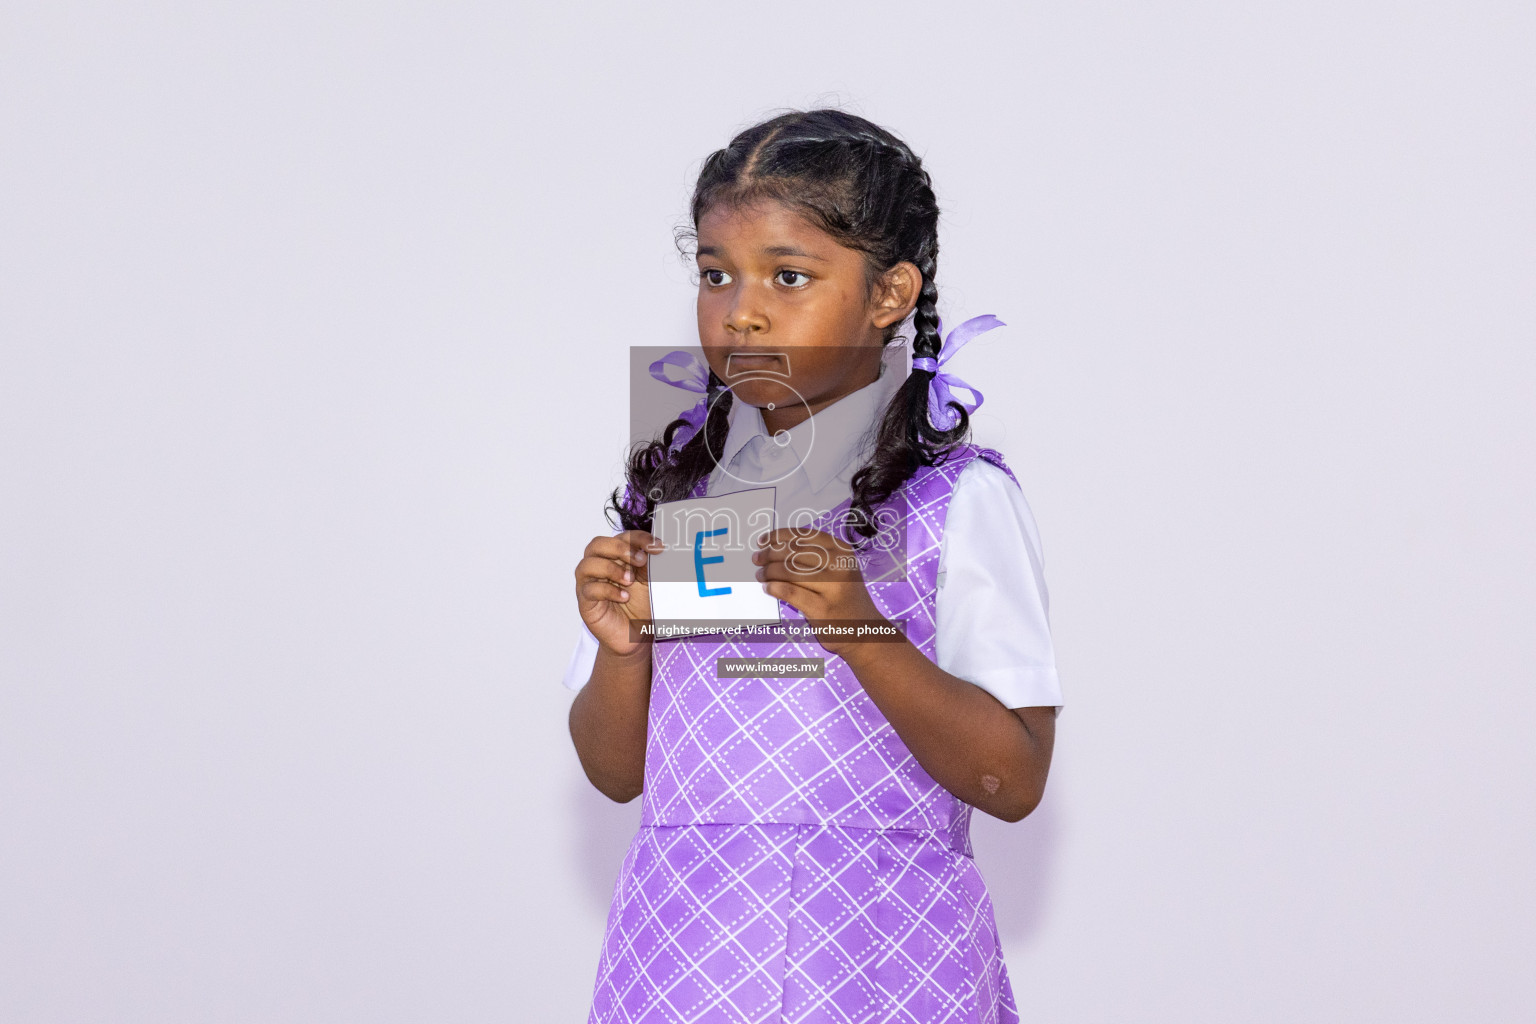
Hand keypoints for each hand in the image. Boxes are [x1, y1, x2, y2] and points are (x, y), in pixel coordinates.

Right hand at [575, 530, 664, 658]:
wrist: (635, 636)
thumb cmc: (640, 607)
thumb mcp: (649, 582)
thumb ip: (650, 565)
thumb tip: (658, 548)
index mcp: (615, 557)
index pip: (622, 537)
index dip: (638, 538)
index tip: (656, 546)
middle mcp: (599, 566)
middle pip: (598, 544)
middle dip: (620, 548)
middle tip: (640, 560)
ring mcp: (589, 584)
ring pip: (587, 564)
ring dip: (611, 569)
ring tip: (629, 581)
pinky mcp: (585, 602)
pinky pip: (589, 589)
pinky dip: (608, 591)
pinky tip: (624, 597)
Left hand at [752, 527, 885, 657]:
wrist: (864, 630)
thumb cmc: (844, 597)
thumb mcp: (838, 569)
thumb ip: (814, 556)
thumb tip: (776, 546)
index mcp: (842, 550)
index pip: (804, 535)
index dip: (779, 536)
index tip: (763, 540)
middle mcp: (840, 565)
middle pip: (793, 552)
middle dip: (769, 554)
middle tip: (757, 559)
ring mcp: (833, 587)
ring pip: (789, 571)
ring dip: (769, 571)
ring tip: (760, 575)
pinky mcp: (823, 608)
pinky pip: (790, 592)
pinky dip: (774, 588)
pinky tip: (768, 588)